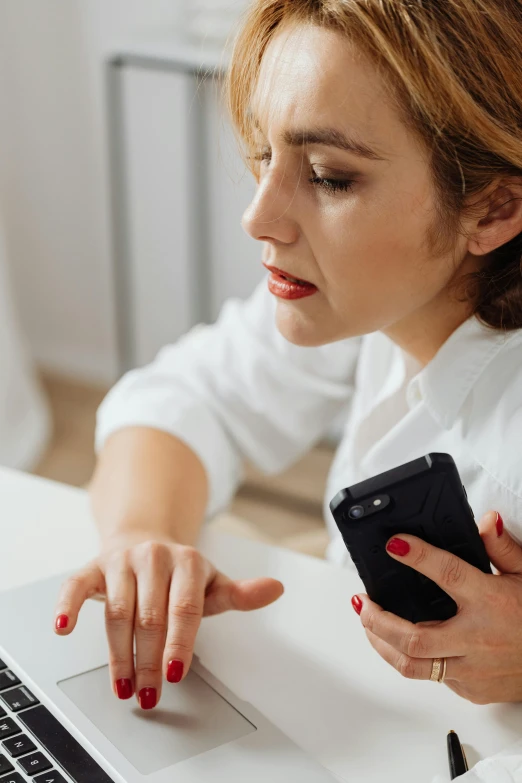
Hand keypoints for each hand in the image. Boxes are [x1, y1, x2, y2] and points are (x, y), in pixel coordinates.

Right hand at [54, 531, 283, 708]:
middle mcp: (154, 557)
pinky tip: (64, 627)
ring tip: (123, 686)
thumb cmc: (180, 573)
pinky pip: (76, 586)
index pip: (184, 607)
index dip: (180, 642)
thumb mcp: (212, 583)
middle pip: (149, 616)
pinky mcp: (93, 567)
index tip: (175, 673)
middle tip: (149, 693)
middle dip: (149, 660)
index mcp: (187, 561)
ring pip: (116, 611)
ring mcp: (122, 561)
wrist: (145, 538)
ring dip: (118, 654)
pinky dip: (68, 606)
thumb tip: (275, 589)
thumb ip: (241, 594)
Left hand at [352, 511, 521, 703]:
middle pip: (412, 637)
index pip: (448, 575)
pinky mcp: (470, 690)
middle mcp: (476, 639)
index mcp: (490, 602)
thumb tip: (486, 520)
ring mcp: (471, 670)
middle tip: (362, 601)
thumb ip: (503, 548)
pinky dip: (411, 658)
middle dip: (377, 619)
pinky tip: (398, 642)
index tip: (395, 544)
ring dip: (381, 643)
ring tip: (367, 622)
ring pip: (411, 665)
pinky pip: (431, 677)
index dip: (418, 557)